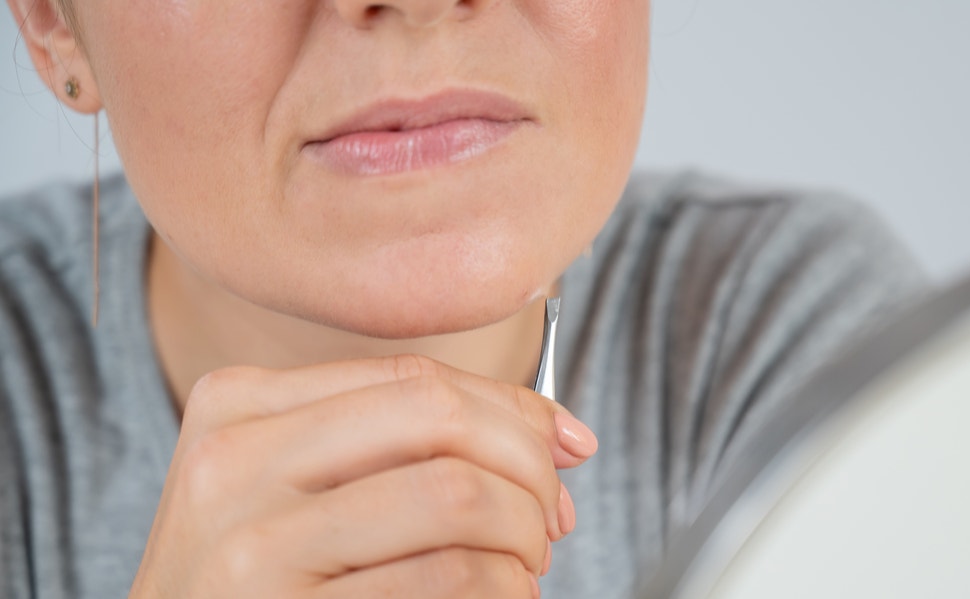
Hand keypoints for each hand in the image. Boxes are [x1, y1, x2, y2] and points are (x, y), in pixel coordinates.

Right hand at [128, 355, 596, 597]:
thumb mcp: (298, 492)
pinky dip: (505, 588)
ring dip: (522, 535)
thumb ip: (406, 445)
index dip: (514, 411)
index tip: (565, 449)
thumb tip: (560, 436)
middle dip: (526, 465)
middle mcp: (234, 462)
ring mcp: (251, 545)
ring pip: (457, 494)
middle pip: (440, 417)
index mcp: (238, 406)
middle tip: (550, 518)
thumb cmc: (260, 585)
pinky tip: (499, 598)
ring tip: (522, 568)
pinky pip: (450, 577)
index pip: (415, 378)